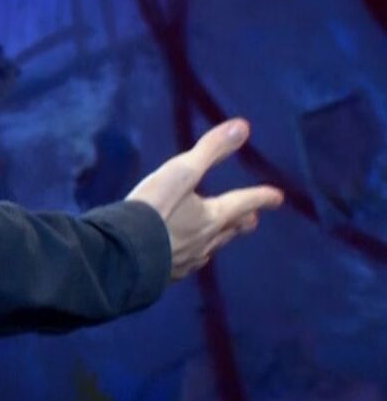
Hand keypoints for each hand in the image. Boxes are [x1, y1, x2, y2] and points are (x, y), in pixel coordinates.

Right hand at [125, 118, 283, 280]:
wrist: (123, 254)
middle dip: (243, 221)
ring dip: (221, 238)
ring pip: (212, 248)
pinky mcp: (168, 274)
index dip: (261, 197)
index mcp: (213, 216)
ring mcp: (188, 260)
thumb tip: (243, 126)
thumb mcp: (181, 172)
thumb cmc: (154, 209)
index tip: (277, 197)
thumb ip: (210, 150)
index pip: (244, 202)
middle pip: (232, 229)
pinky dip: (194, 255)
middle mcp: (207, 240)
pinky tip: (188, 256)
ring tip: (221, 235)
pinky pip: (189, 263)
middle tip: (252, 219)